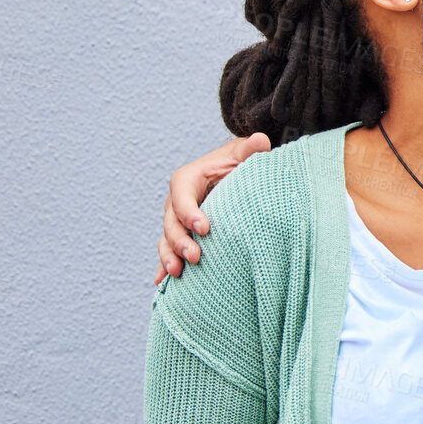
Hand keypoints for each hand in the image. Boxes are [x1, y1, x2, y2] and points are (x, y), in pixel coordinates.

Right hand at [154, 132, 271, 281]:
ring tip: (178, 273)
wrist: (233, 172)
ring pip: (167, 239)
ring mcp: (177, 219)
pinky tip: (161, 282)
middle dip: (180, 240)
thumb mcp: (243, 154)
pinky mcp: (181, 233)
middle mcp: (177, 200)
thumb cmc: (239, 161)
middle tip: (195, 257)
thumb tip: (261, 141)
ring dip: (169, 256)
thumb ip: (250, 149)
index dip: (190, 212)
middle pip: (171, 222)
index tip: (205, 228)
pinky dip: (163, 265)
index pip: (183, 195)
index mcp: (188, 179)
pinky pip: (169, 250)